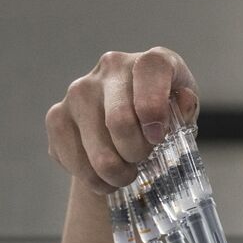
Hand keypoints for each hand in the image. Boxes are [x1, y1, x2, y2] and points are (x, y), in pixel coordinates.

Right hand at [45, 47, 200, 194]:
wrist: (127, 126)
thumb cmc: (164, 119)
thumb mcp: (184, 115)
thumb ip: (185, 111)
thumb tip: (183, 101)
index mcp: (151, 61)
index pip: (150, 70)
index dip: (154, 109)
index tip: (157, 137)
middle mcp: (111, 66)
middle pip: (120, 122)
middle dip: (137, 155)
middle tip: (143, 161)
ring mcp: (78, 90)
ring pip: (99, 153)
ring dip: (118, 175)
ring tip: (127, 174)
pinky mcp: (57, 116)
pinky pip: (76, 163)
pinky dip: (95, 180)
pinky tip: (105, 176)